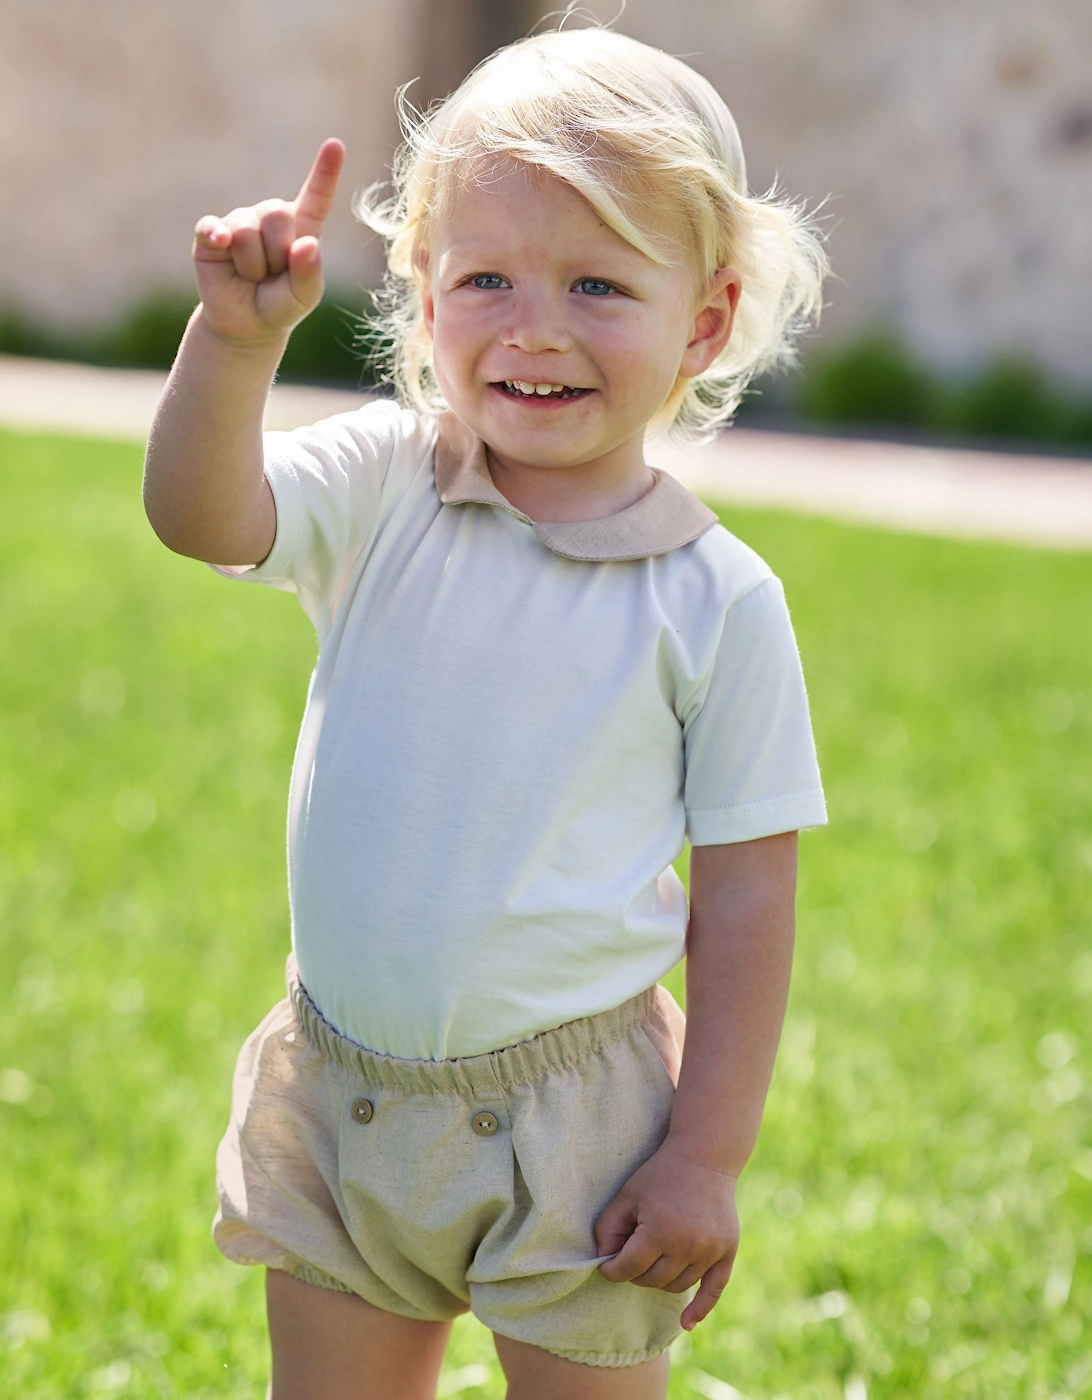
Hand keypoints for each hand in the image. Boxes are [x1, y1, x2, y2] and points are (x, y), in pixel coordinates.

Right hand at [192, 137, 345, 349]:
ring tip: (253, 278)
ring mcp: (239, 222)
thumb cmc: (281, 305)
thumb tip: (308, 244)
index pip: (316, 196)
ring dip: (253, 265)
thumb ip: (310, 273)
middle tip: (273, 275)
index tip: (335, 145)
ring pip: (248, 230)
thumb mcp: (304, 296)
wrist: (247, 326)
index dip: (325, 172)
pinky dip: (217, 235)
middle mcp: (271, 217)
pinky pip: (212, 227)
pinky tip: (222, 242)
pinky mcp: (210, 234)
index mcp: (302, 227)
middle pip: (278, 214)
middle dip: (278, 254)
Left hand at [595, 1136, 739, 1330]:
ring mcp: (710, 1251)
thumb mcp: (627, 1196)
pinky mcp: (727, 1251)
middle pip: (652, 1280)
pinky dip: (700, 1309)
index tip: (606, 1265)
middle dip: (635, 1272)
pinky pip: (713, 1290)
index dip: (612, 1269)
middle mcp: (687, 1246)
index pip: (628, 1268)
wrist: (704, 1157)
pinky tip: (686, 1324)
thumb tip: (604, 1262)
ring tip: (653, 1259)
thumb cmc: (660, 1175)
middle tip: (631, 1253)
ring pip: (676, 1286)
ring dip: (660, 1280)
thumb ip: (608, 1228)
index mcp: (659, 1231)